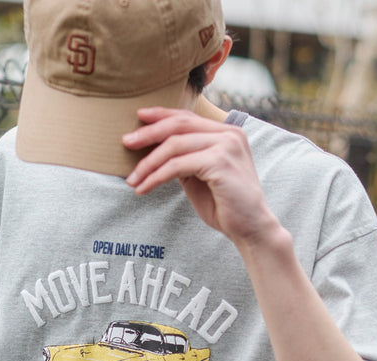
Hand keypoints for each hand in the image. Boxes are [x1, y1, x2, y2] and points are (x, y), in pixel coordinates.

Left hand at [123, 107, 280, 250]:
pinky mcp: (220, 163)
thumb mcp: (200, 177)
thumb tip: (155, 151)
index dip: (161, 115)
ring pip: (175, 145)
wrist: (251, 229)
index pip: (188, 117)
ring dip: (148, 163)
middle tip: (125, 142)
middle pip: (179, 125)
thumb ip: (184, 159)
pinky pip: (178, 166)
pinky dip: (156, 177)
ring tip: (132, 179)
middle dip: (148, 133)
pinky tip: (144, 188)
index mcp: (227, 133)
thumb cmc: (226, 206)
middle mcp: (229, 134)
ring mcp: (226, 146)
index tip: (139, 118)